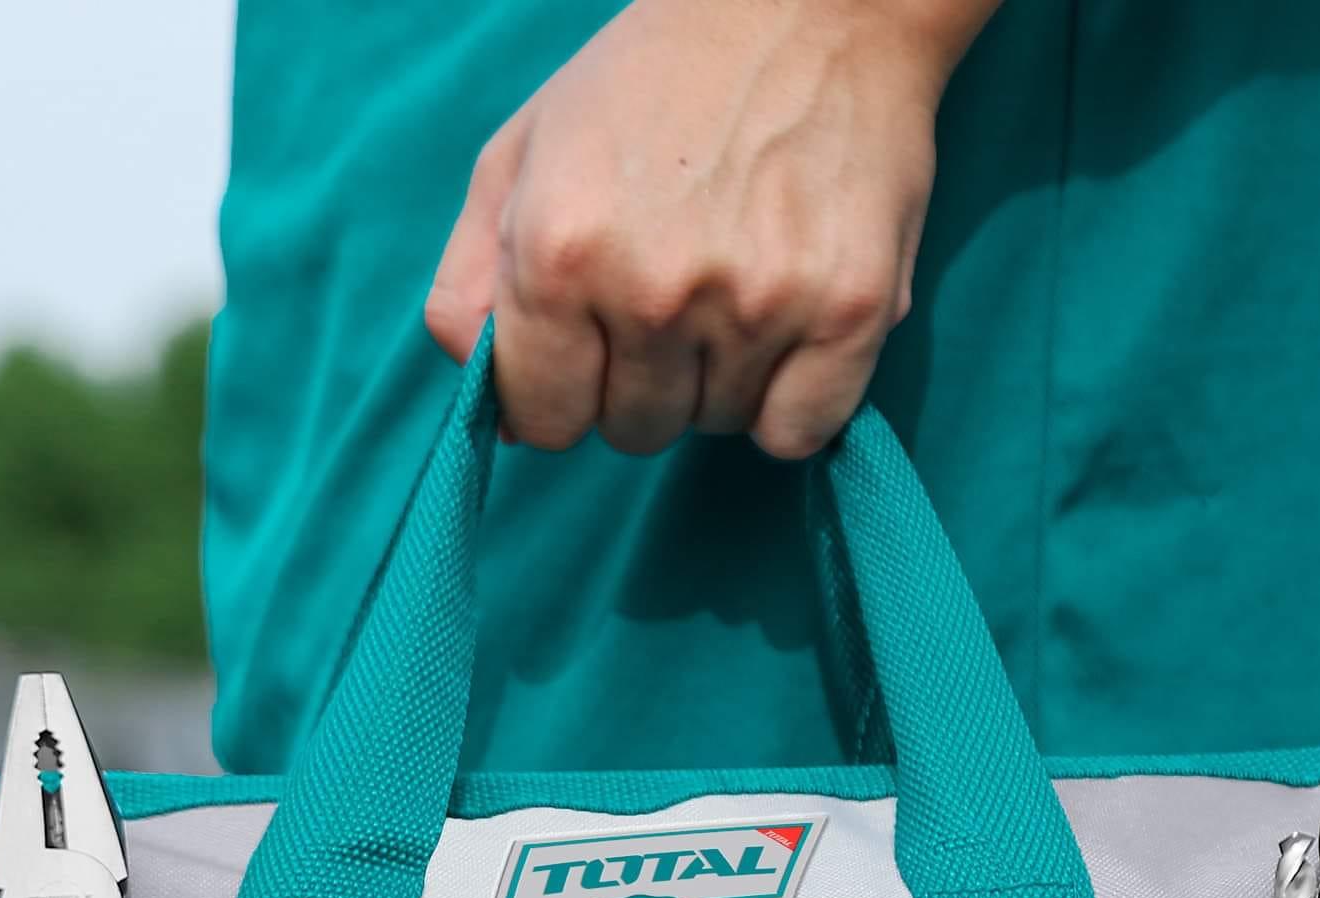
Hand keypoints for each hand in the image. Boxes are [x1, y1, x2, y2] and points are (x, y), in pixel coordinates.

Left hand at [424, 0, 998, 459]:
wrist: (808, 0)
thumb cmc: (649, 82)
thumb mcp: (522, 156)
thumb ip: (472, 287)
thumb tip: (495, 412)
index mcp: (558, 253)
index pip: (546, 421)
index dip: (567, 390)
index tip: (593, 344)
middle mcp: (652, 291)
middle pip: (634, 431)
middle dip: (644, 381)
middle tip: (674, 290)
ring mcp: (755, 306)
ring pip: (715, 426)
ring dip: (719, 380)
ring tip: (735, 280)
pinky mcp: (847, 314)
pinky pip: (797, 433)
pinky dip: (792, 402)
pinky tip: (789, 326)